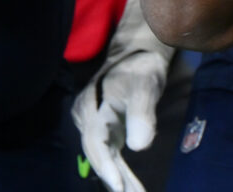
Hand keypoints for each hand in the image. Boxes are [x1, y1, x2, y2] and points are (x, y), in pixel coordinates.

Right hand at [72, 0, 173, 191]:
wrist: (137, 54)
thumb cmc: (141, 67)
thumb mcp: (145, 85)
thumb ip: (142, 114)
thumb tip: (139, 146)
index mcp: (92, 107)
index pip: (96, 142)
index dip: (107, 167)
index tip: (119, 188)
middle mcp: (87, 118)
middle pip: (98, 154)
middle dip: (115, 178)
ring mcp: (92, 124)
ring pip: (103, 156)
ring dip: (118, 177)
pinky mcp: (102, 129)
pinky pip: (108, 152)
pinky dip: (119, 169)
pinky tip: (130, 185)